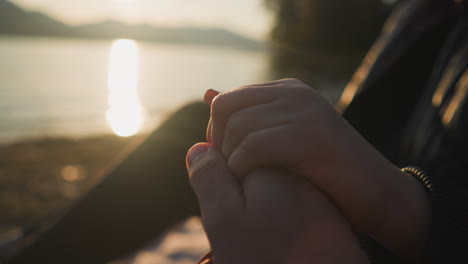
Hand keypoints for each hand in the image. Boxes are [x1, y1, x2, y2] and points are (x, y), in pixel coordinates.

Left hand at [205, 79, 430, 259]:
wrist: (377, 192)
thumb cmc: (325, 172)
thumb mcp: (283, 140)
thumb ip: (247, 118)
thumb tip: (207, 93)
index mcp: (287, 91)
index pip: (227, 100)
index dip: (217, 132)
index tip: (227, 159)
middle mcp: (294, 93)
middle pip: (225, 109)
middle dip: (219, 142)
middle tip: (231, 170)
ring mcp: (303, 110)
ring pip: (237, 128)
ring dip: (232, 160)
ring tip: (245, 179)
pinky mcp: (309, 134)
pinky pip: (253, 147)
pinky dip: (243, 168)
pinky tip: (253, 182)